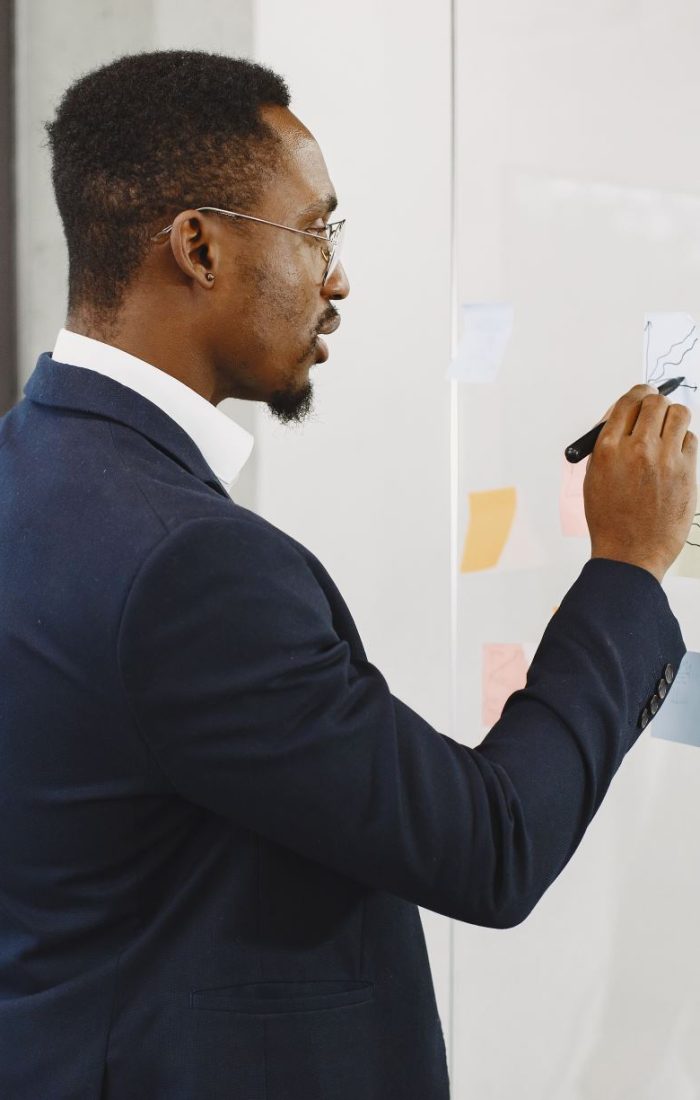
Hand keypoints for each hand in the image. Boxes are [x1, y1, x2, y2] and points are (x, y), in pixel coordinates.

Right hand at [583, 383, 697, 581]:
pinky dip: (684, 441)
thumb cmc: (610, 520)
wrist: (630, 553)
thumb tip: (624, 419)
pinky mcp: (687, 472)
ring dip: (673, 417)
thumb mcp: (595, 478)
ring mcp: (665, 460)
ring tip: (668, 430)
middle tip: (655, 410)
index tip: (641, 395)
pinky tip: (675, 455)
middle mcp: (637, 449)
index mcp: (608, 449)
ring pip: (679, 414)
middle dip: (655, 403)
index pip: (628, 402)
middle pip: (655, 402)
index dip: (637, 394)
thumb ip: (608, 445)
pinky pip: (691, 439)